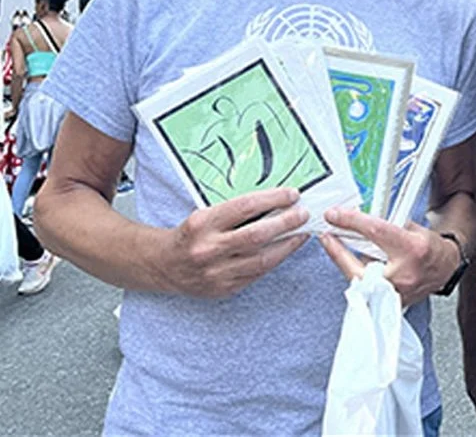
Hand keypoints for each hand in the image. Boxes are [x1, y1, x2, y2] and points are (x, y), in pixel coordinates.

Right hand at [159, 187, 309, 297]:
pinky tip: (285, 249)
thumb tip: (277, 203)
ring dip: (288, 245)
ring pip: (262, 259)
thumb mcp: (206, 214)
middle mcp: (208, 249)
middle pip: (257, 235)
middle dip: (286, 222)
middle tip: (303, 214)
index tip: (292, 194)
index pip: (245, 207)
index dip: (273, 199)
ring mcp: (216, 272)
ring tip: (302, 232)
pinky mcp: (224, 288)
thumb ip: (237, 211)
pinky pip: (257, 273)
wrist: (164, 265)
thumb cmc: (190, 235)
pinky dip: (275, 260)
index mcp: (203, 224)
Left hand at [321, 208, 460, 306]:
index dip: (351, 221)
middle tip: (327, 237)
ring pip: (359, 281)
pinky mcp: (390, 304)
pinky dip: (357, 276)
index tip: (335, 214)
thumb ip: (388, 225)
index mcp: (412, 249)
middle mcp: (403, 274)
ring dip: (346, 263)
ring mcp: (396, 293)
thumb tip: (360, 220)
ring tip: (337, 245)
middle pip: (359, 266)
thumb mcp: (413, 228)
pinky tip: (352, 264)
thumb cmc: (430, 248)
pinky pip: (366, 291)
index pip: (376, 232)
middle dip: (338, 252)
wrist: (444, 268)